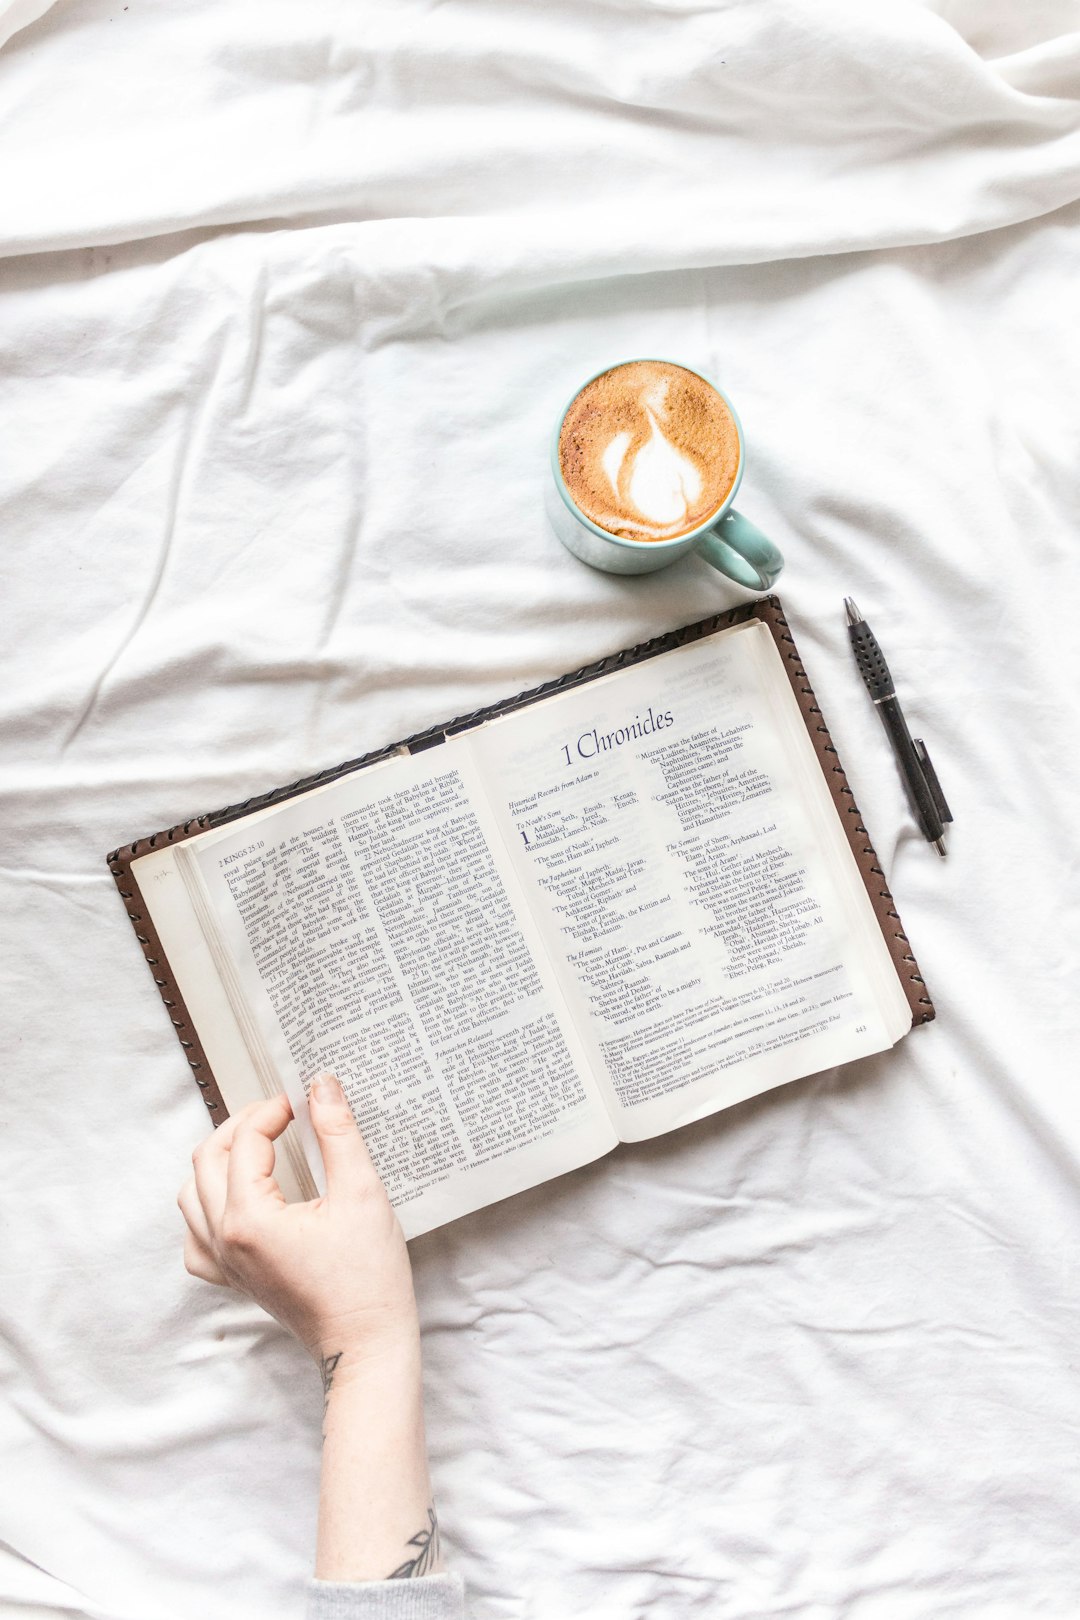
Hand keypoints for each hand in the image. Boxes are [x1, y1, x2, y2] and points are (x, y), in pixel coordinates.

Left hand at [177, 1074, 417, 1365]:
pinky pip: (196, 1237)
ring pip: (192, 1195)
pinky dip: (207, 1208)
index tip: (302, 1100)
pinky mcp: (235, 1280)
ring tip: (257, 1145)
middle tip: (278, 1113)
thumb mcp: (362, 1192)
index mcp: (248, 1218)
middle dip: (240, 1126)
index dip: (272, 1110)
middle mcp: (224, 1241)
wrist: (366, 1344)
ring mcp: (225, 1264)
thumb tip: (322, 1086)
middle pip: (207, 1160)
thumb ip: (338, 1132)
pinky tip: (236, 1201)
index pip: (245, 1141)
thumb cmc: (368, 1278)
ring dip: (218, 1161)